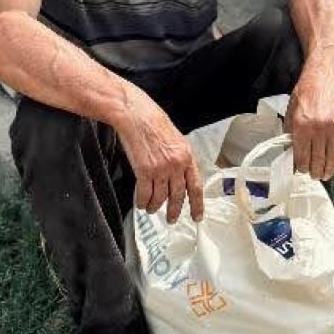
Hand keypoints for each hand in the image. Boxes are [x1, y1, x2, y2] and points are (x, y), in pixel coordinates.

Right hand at [114, 84, 203, 223]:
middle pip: (178, 196)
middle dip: (174, 211)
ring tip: (151, 209)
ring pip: (160, 198)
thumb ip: (180, 158)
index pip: (196, 187)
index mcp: (187, 157)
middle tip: (171, 218)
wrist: (137, 115)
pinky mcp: (144, 171)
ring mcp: (160, 169)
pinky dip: (142, 202)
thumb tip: (181, 176)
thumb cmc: (154, 122)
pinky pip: (144, 194)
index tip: (197, 216)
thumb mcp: (176, 139)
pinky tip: (141, 203)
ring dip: (155, 207)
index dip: (197, 205)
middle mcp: (176, 165)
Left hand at [284, 59, 333, 181]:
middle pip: (318, 160)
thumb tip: (290, 156)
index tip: (301, 171)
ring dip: (329, 170)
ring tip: (325, 175)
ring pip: (333, 158)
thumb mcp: (290, 114)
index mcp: (301, 126)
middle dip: (315, 172)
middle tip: (314, 176)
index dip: (301, 167)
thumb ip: (290, 135)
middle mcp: (319, 128)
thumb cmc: (304, 97)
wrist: (323, 81)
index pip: (302, 156)